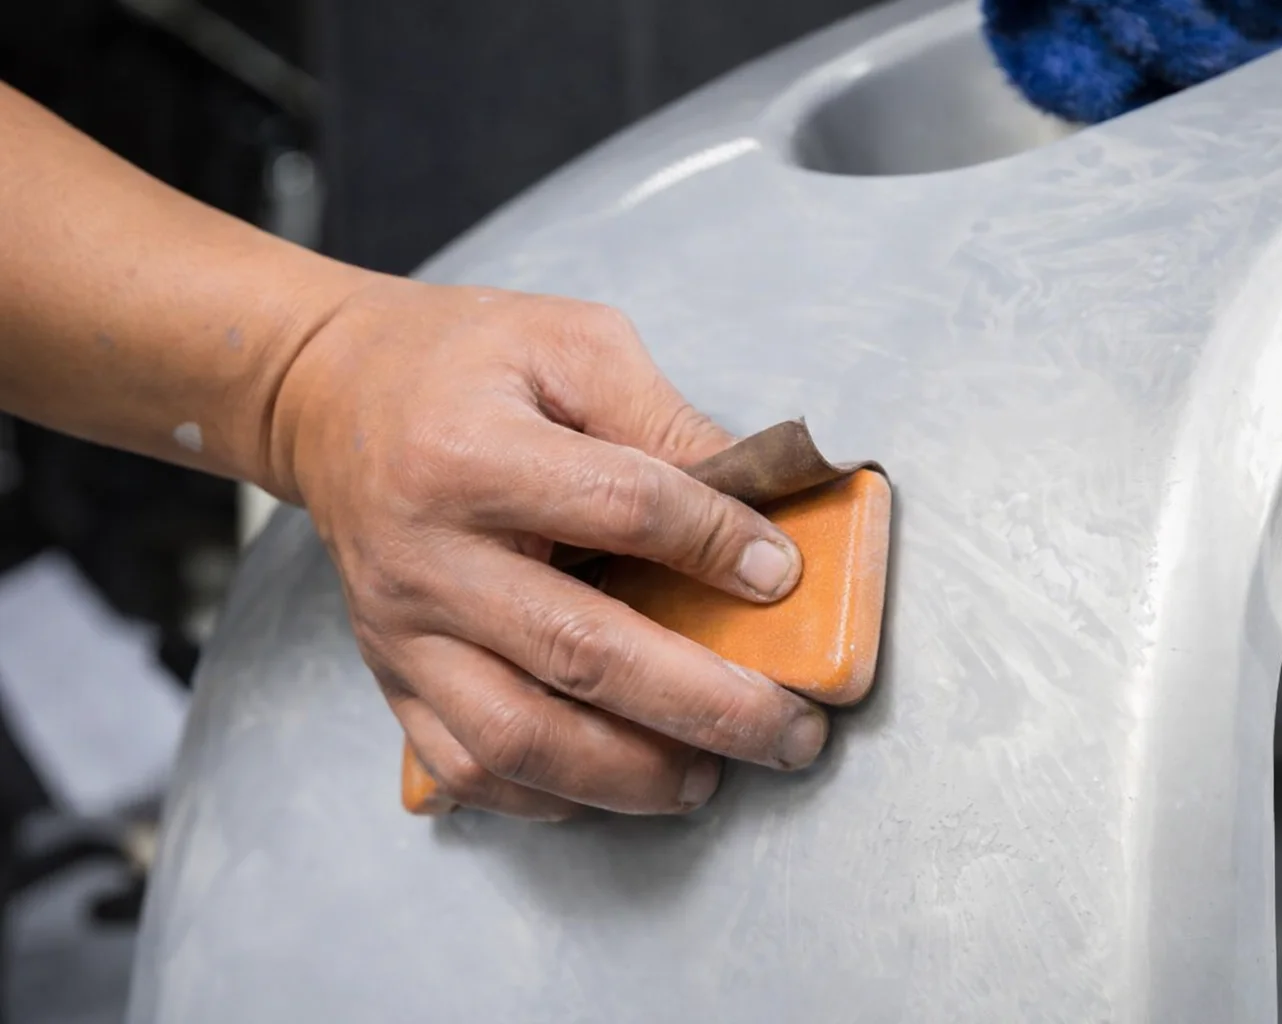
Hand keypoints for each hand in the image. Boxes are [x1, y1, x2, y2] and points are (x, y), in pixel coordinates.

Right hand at [267, 277, 828, 819]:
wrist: (328, 396)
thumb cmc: (462, 361)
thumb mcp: (572, 344)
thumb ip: (666, 420)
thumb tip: (764, 507)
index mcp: (473, 453)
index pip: (621, 509)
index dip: (717, 545)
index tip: (786, 575)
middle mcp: (428, 555)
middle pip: (580, 652)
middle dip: (705, 704)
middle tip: (792, 729)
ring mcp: (402, 629)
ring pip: (518, 737)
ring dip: (629, 774)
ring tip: (711, 776)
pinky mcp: (390, 673)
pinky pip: (467, 766)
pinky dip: (551, 795)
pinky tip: (619, 783)